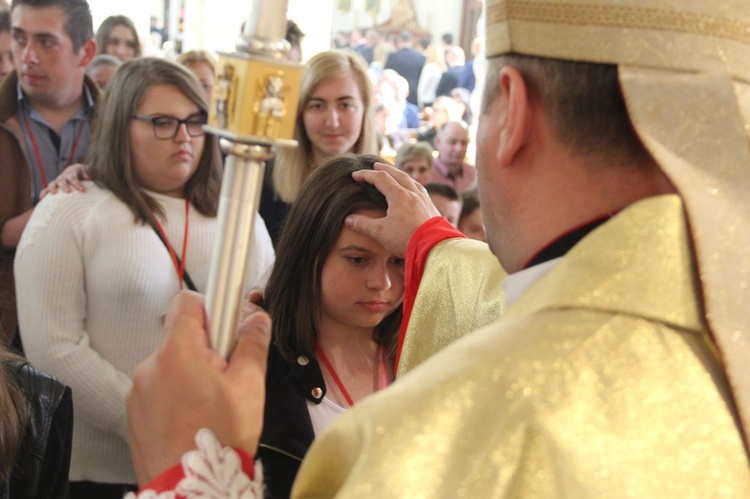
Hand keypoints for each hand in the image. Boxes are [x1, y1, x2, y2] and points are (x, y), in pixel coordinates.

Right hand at [40, 163, 90, 197]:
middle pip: (62, 180)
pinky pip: (47, 190)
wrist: (80, 174)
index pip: (73, 176)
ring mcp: (58, 181)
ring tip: (54, 193)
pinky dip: (44, 193)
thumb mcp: (90, 172)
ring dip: (53, 188)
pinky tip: (41, 198)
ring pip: (53, 184)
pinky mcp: (55, 187)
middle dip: (64, 186)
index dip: (76, 183)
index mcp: (73, 171)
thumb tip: (89, 176)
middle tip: (68, 192)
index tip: (82, 190)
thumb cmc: (88, 175)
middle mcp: (64, 176)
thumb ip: (90, 172)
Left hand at [127, 291, 270, 484]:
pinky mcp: (134, 413)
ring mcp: (138, 391)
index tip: (227, 322)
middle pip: (180, 336)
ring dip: (190, 373)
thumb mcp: (249, 385)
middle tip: (228, 372)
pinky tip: (194, 418)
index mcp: (178, 351)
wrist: (190, 486)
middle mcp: (150, 365)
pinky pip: (158, 390)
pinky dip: (175, 396)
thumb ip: (252, 343)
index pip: (187, 302)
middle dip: (206, 347)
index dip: (211, 306)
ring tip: (212, 403)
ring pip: (170, 365)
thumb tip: (257, 318)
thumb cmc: (220, 436)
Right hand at [346, 162, 439, 255]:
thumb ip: (363, 224)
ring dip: (400, 175)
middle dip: (385, 169)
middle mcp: (413, 193)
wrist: (433, 247)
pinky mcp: (432, 208)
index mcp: (399, 195)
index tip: (355, 175)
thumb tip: (349, 219)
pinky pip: (421, 190)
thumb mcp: (380, 232)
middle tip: (375, 165)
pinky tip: (413, 190)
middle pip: (398, 174)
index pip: (380, 178)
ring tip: (394, 174)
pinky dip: (413, 185)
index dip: (366, 175)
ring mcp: (424, 200)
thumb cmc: (406, 238)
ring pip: (411, 181)